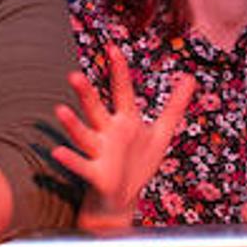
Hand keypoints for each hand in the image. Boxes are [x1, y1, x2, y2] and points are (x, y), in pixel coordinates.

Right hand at [50, 44, 197, 229]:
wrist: (123, 198)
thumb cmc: (139, 162)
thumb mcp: (161, 133)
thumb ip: (174, 105)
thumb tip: (189, 77)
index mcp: (125, 121)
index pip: (122, 92)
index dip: (119, 71)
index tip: (112, 48)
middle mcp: (109, 133)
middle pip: (96, 110)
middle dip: (86, 94)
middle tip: (74, 75)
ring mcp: (100, 153)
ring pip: (84, 136)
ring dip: (73, 125)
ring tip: (60, 110)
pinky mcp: (96, 174)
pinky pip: (82, 166)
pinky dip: (70, 160)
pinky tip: (57, 152)